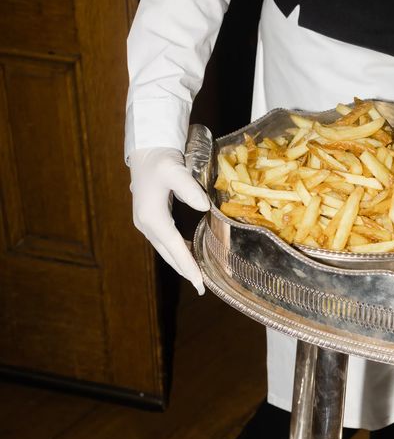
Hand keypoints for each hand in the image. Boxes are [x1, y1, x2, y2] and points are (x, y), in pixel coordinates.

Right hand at [129, 147, 209, 294]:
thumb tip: (204, 206)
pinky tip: (188, 254)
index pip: (174, 247)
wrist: (147, 150)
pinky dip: (176, 251)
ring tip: (196, 276)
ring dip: (180, 263)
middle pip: (168, 254)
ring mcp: (145, 222)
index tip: (200, 283)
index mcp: (152, 217)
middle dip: (185, 271)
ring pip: (165, 249)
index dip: (188, 266)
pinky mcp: (149, 218)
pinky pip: (164, 241)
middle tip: (201, 288)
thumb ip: (189, 188)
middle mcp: (146, 224)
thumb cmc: (161, 159)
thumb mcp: (175, 170)